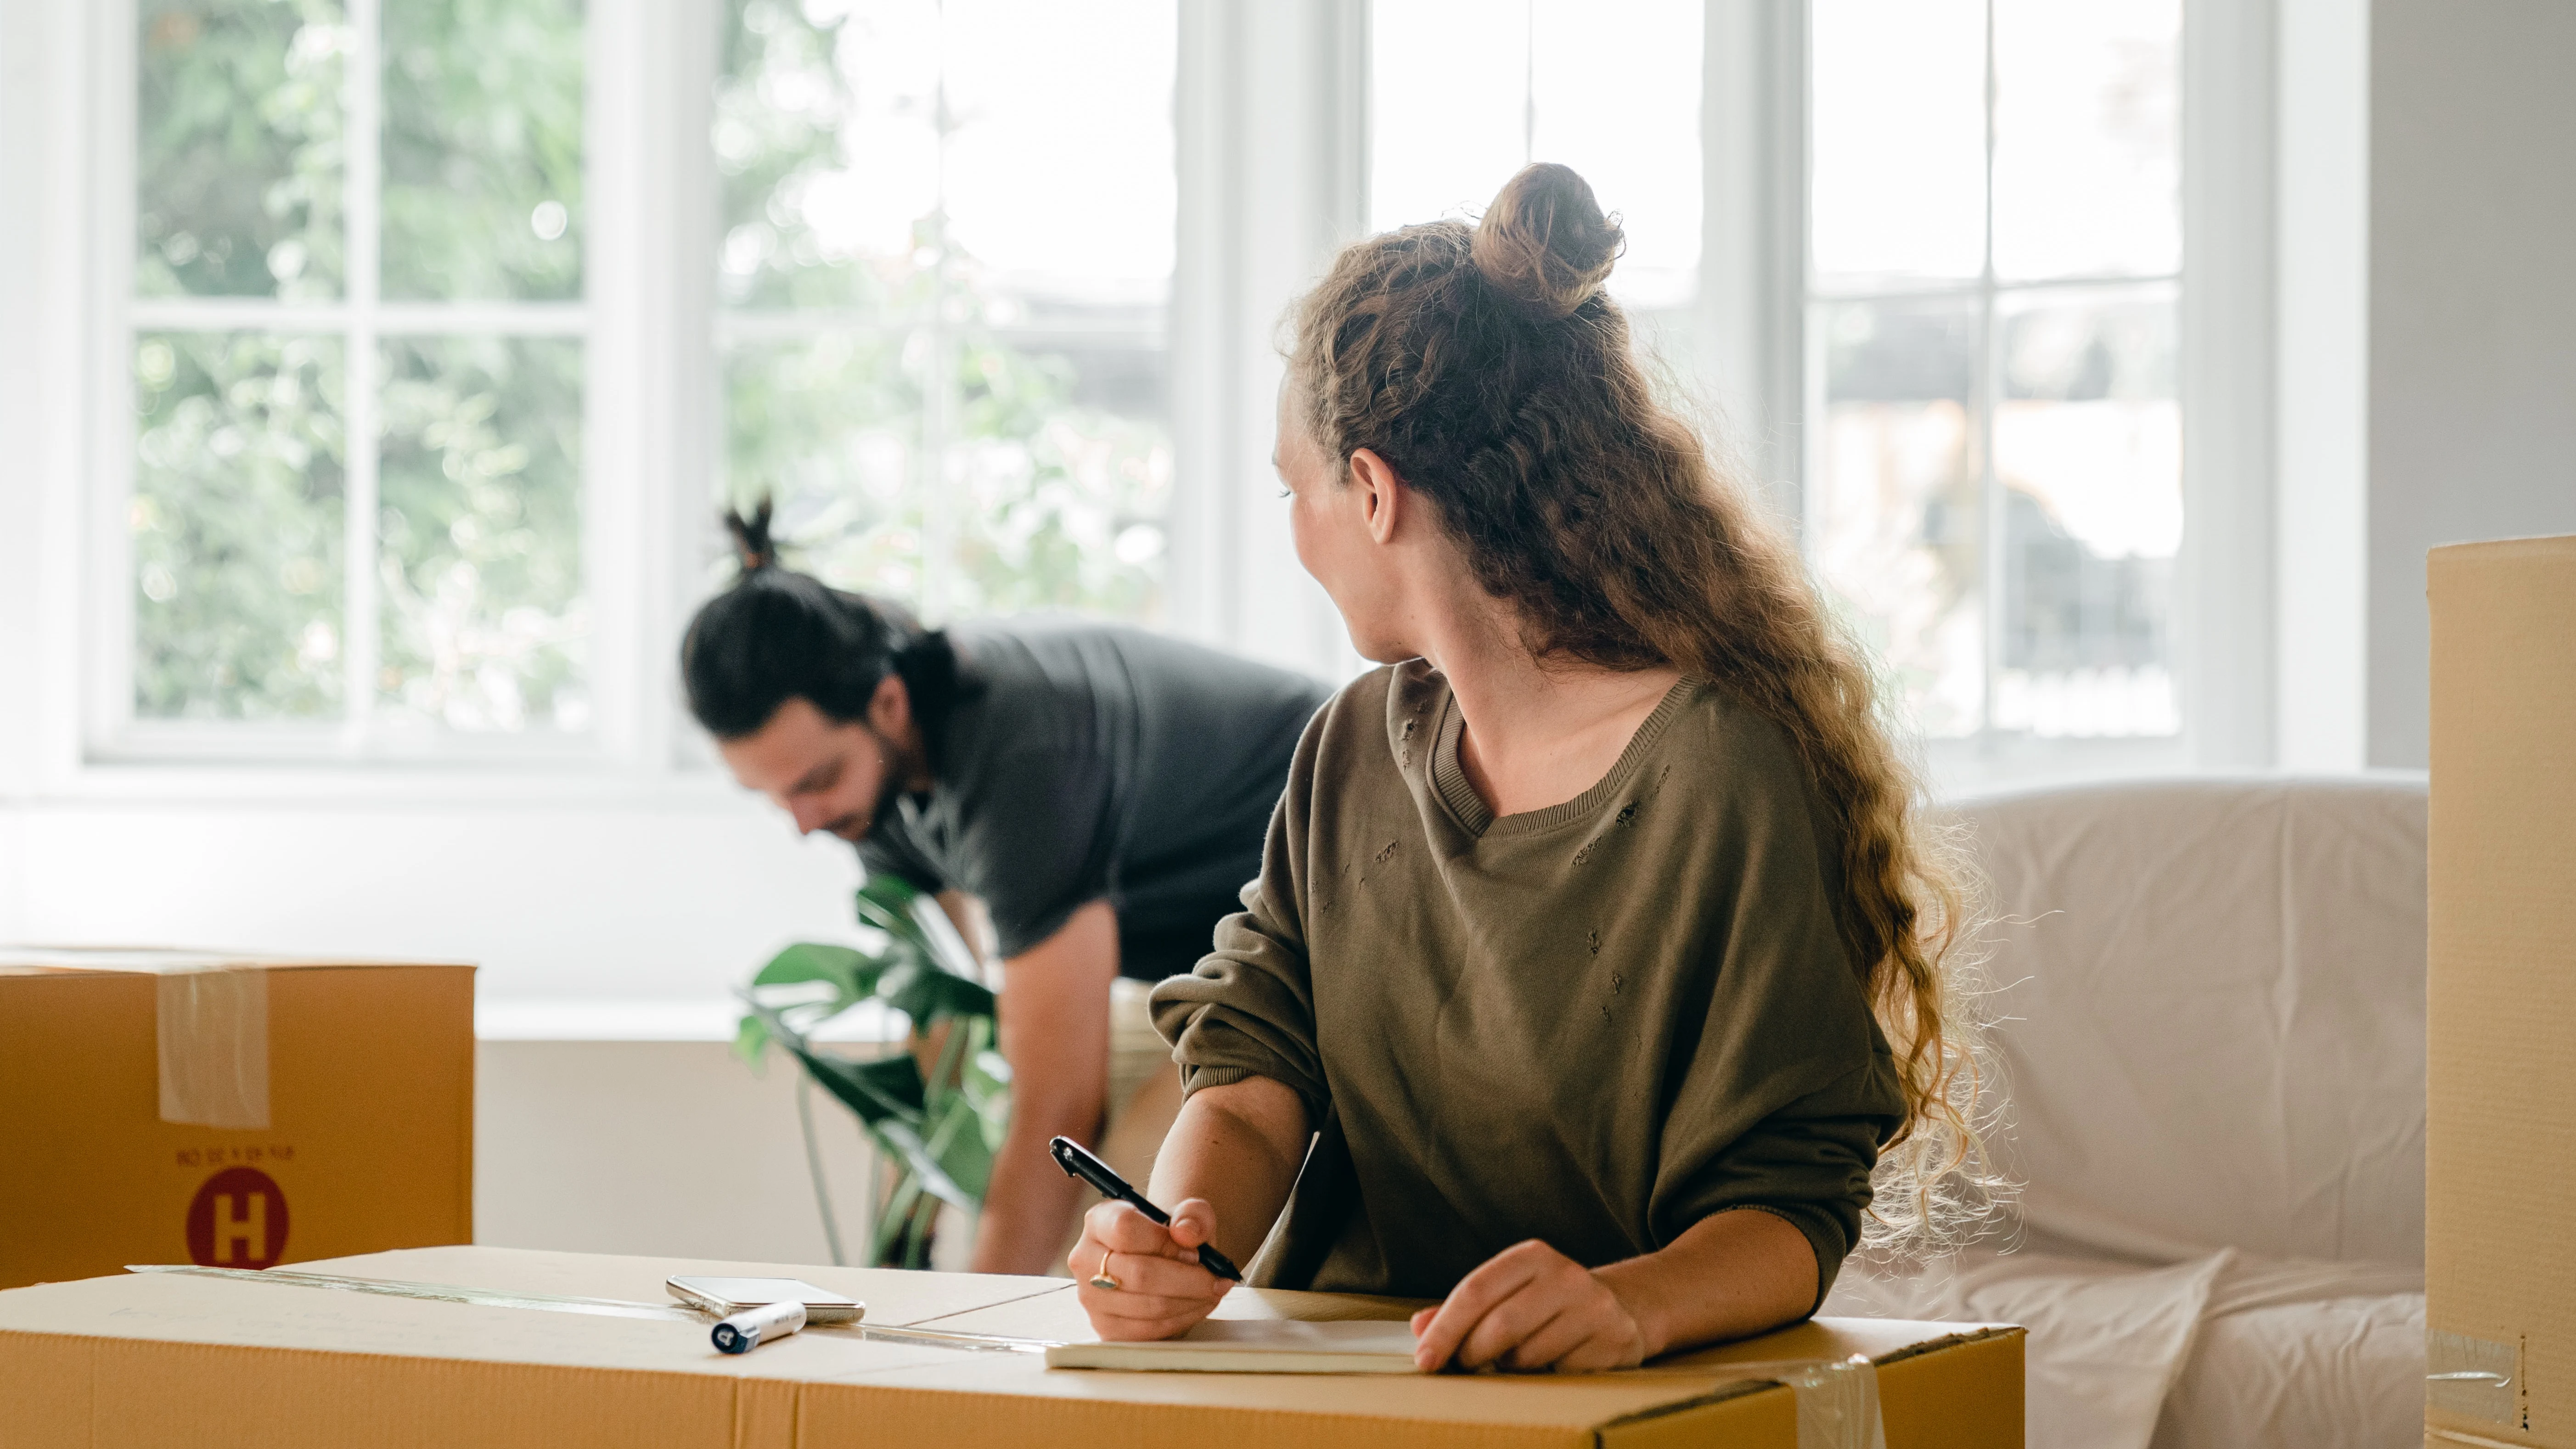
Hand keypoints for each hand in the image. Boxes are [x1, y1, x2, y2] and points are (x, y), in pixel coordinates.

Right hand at [1071, 1198, 1232, 1340]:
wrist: (1162, 1261)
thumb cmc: (1172, 1236)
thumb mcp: (1188, 1214)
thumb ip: (1193, 1215)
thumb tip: (1186, 1233)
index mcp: (1099, 1221)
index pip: (1125, 1228)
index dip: (1165, 1242)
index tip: (1194, 1250)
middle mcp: (1085, 1259)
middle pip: (1139, 1273)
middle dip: (1188, 1278)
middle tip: (1214, 1277)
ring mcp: (1091, 1298)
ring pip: (1148, 1306)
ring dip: (1190, 1301)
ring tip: (1211, 1291)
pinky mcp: (1106, 1328)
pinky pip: (1149, 1330)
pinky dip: (1182, 1320)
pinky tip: (1196, 1306)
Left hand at [1410, 1239, 1650, 1372]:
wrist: (1625, 1308)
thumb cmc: (1549, 1304)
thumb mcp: (1508, 1293)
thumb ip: (1464, 1309)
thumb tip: (1420, 1326)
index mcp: (1532, 1256)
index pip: (1476, 1291)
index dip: (1445, 1329)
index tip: (1425, 1360)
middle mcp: (1566, 1276)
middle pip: (1500, 1326)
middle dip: (1472, 1354)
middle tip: (1464, 1366)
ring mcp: (1595, 1308)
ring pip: (1529, 1356)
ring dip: (1511, 1367)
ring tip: (1519, 1358)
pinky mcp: (1615, 1341)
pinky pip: (1560, 1373)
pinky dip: (1547, 1376)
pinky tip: (1555, 1362)